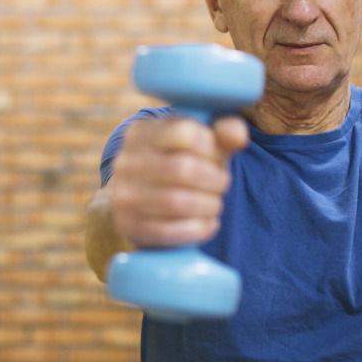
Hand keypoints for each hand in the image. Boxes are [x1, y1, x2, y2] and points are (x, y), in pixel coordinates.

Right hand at [108, 115, 248, 247]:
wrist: (141, 201)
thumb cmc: (180, 163)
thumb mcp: (200, 142)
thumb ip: (224, 130)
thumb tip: (237, 136)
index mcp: (141, 132)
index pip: (185, 132)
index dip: (212, 147)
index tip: (219, 156)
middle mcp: (126, 161)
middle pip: (184, 168)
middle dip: (215, 179)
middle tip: (223, 184)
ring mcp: (124, 195)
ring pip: (178, 202)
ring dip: (209, 205)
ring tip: (216, 203)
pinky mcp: (130, 225)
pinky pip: (170, 231)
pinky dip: (199, 228)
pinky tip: (209, 223)